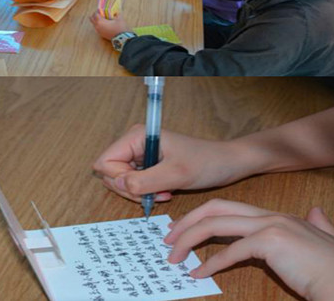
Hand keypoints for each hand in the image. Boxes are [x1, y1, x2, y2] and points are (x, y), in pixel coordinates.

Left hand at [89, 11, 129, 40]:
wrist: (122, 38)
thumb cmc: (119, 27)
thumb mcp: (119, 18)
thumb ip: (117, 14)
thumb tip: (115, 12)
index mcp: (100, 21)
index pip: (95, 14)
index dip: (98, 11)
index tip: (101, 9)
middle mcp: (98, 27)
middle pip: (92, 19)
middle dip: (94, 15)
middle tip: (100, 13)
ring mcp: (99, 32)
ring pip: (94, 24)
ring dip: (96, 21)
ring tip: (103, 19)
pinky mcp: (102, 35)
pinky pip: (97, 28)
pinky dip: (99, 25)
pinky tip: (105, 24)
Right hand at [93, 125, 260, 202]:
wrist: (226, 163)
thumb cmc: (206, 162)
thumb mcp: (175, 174)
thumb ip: (143, 180)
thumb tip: (117, 184)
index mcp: (137, 136)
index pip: (106, 162)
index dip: (119, 179)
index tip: (144, 187)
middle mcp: (134, 143)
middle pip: (110, 173)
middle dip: (129, 189)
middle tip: (153, 196)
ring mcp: (140, 154)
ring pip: (121, 180)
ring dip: (138, 193)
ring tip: (162, 194)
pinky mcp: (148, 165)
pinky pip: (134, 183)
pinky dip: (145, 193)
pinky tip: (163, 193)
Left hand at [165, 199, 333, 300]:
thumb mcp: (326, 240)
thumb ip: (320, 225)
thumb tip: (316, 212)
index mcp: (276, 216)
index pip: (228, 208)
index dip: (202, 217)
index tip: (182, 230)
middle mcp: (270, 215)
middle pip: (215, 208)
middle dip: (187, 221)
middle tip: (168, 239)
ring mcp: (270, 226)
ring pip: (216, 224)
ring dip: (190, 240)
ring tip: (175, 258)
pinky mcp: (270, 242)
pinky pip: (231, 251)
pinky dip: (211, 262)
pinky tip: (199, 273)